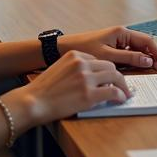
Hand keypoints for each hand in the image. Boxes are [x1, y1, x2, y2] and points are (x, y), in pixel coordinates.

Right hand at [13, 51, 130, 125]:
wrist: (32, 102)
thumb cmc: (43, 90)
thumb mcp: (59, 69)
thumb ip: (76, 69)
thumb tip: (94, 78)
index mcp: (75, 55)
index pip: (98, 59)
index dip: (106, 70)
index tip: (110, 77)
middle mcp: (82, 63)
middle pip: (110, 66)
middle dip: (118, 77)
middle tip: (122, 86)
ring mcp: (86, 78)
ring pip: (115, 77)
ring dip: (123, 86)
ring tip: (125, 93)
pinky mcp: (89, 94)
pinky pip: (113, 92)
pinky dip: (120, 95)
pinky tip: (121, 99)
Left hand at [59, 26, 156, 73]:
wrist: (64, 48)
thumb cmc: (83, 48)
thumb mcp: (107, 56)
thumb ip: (129, 58)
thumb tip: (148, 60)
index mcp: (122, 32)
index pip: (147, 41)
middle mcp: (122, 35)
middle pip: (145, 45)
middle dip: (154, 57)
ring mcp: (118, 41)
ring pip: (138, 50)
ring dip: (146, 59)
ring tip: (153, 71)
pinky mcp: (113, 48)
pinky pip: (130, 54)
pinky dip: (137, 61)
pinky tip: (139, 69)